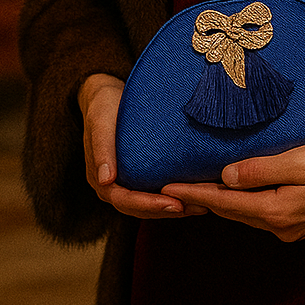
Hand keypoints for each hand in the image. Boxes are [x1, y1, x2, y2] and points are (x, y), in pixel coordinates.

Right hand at [78, 73, 208, 219]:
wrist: (105, 94)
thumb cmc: (103, 105)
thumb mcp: (100, 121)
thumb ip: (102, 148)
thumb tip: (105, 180)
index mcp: (102, 180)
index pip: (126, 201)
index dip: (150, 206)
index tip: (175, 205)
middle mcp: (115, 186)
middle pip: (142, 209)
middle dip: (169, 211)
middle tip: (198, 207)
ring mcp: (128, 181)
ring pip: (152, 204)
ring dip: (177, 207)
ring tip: (204, 205)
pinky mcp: (142, 173)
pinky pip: (158, 189)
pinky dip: (176, 193)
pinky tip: (198, 190)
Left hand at [162, 117, 304, 242]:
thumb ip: (264, 169)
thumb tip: (226, 176)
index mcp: (278, 211)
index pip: (225, 202)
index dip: (194, 192)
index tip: (165, 185)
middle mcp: (281, 226)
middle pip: (232, 211)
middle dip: (201, 198)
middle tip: (170, 184)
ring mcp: (292, 227)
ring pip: (246, 213)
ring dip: (221, 201)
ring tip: (194, 185)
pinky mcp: (301, 221)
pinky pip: (262, 211)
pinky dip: (243, 201)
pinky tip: (235, 189)